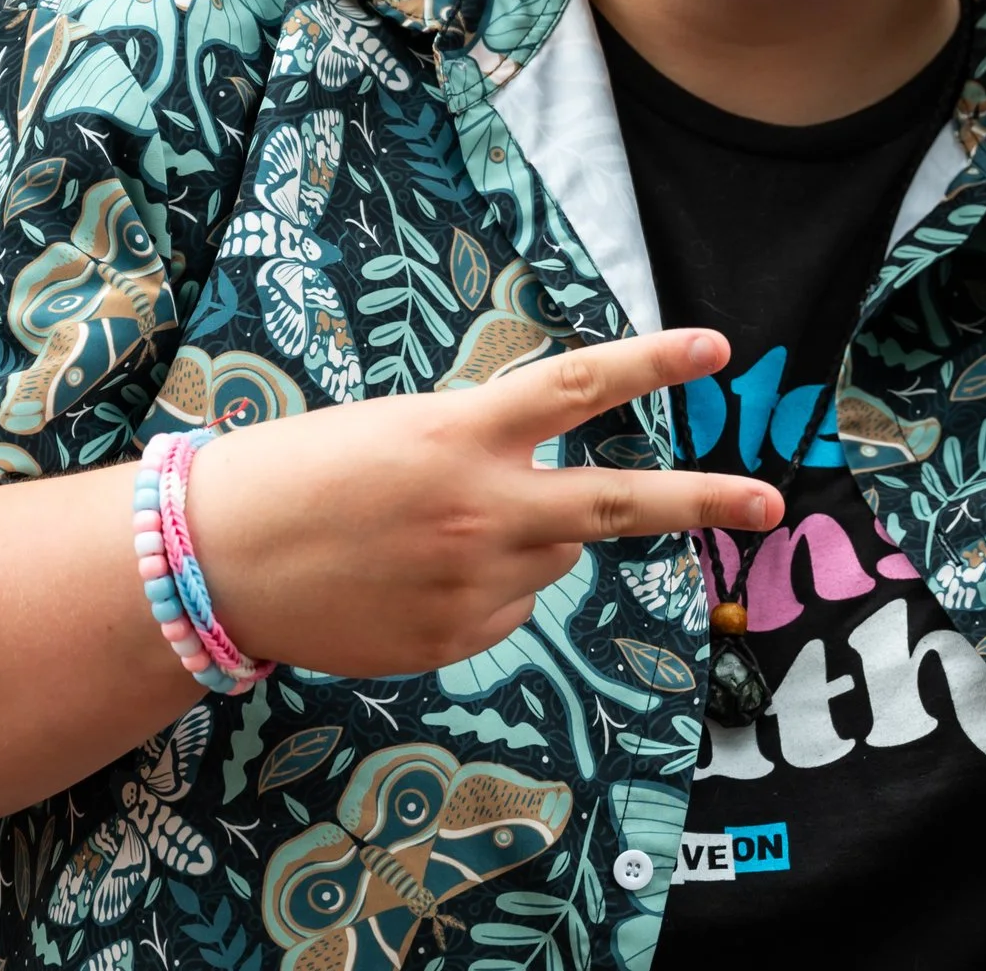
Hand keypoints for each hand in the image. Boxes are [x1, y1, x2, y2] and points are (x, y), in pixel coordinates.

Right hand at [186, 329, 777, 677]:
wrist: (214, 561)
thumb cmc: (306, 473)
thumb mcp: (403, 427)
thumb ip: (488, 445)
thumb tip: (557, 492)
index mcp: (463, 433)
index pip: (580, 386)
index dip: (654, 363)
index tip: (717, 348)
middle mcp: (482, 507)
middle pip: (621, 504)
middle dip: (705, 501)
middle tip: (770, 503)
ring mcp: (473, 580)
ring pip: (555, 557)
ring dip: (526, 540)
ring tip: (431, 533)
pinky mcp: (454, 638)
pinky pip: (509, 608)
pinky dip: (484, 590)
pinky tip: (413, 579)